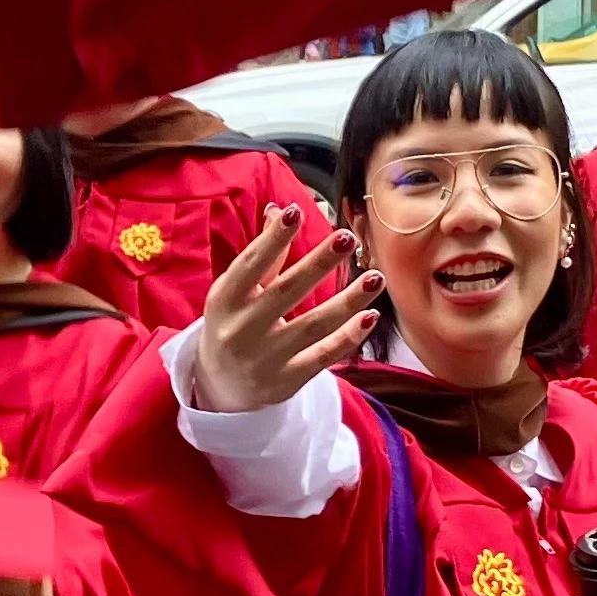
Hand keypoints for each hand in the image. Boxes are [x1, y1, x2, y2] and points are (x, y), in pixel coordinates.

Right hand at [189, 202, 376, 413]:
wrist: (220, 386)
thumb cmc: (233, 324)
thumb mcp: (235, 291)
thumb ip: (261, 255)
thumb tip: (279, 210)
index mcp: (225, 300)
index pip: (251, 265)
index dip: (272, 239)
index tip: (295, 212)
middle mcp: (242, 330)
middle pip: (286, 292)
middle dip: (318, 263)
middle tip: (347, 237)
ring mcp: (266, 358)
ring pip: (314, 325)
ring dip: (348, 301)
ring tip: (375, 277)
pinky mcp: (287, 380)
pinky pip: (324, 356)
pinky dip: (348, 337)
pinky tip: (370, 316)